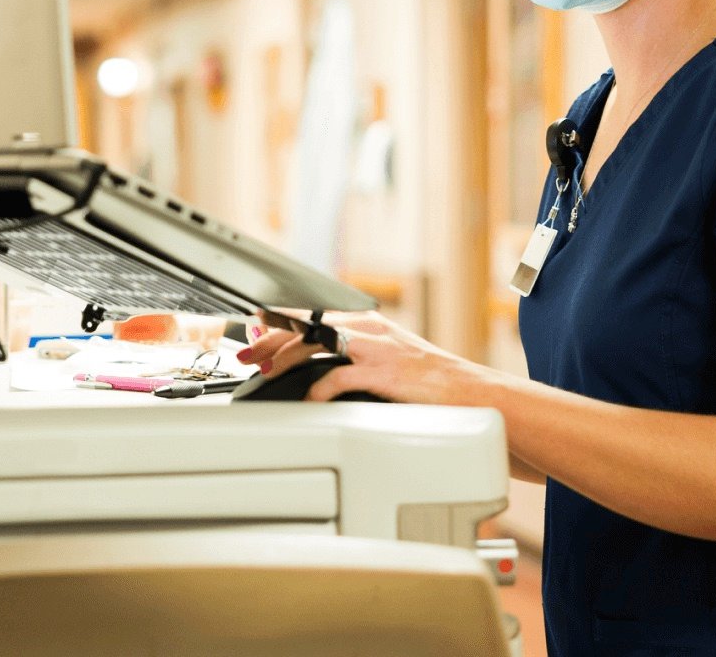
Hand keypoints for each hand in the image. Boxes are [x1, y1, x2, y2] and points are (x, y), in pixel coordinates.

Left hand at [237, 310, 487, 403]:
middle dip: (271, 339)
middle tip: (247, 354)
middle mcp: (367, 329)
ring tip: (266, 371)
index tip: (254, 330)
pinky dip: (317, 389)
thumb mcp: (386, 358)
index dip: (279, 322)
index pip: (313, 315)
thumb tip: (316, 368)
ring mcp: (374, 349)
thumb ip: (353, 357)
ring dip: (285, 357)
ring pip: (316, 343)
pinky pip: (338, 377)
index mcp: (366, 324)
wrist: (467, 391)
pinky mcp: (381, 372)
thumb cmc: (427, 381)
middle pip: (306, 326)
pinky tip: (307, 399)